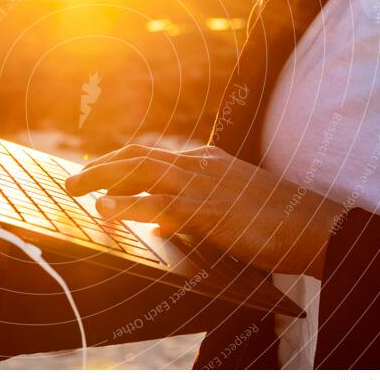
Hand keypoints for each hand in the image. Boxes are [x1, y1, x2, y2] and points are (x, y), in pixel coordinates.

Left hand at [65, 144, 342, 277]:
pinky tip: (104, 209)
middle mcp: (196, 164)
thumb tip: (159, 225)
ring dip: (101, 178)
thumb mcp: (226, 205)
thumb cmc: (272, 219)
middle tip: (70, 181)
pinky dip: (126, 205)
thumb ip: (190, 208)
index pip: (149, 154)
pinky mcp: (205, 208)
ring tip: (74, 189)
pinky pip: (157, 203)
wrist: (309, 223)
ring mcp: (200, 183)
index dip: (117, 162)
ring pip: (139, 172)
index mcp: (202, 160)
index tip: (94, 172)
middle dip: (99, 167)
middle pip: (136, 157)